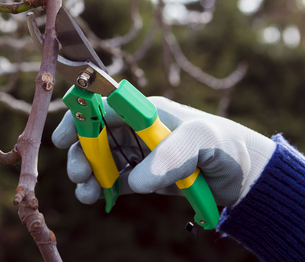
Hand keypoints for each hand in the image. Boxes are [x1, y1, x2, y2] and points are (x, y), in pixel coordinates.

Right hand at [53, 97, 275, 206]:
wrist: (241, 173)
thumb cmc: (222, 144)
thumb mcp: (200, 140)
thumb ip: (169, 156)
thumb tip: (136, 181)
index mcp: (144, 110)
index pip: (103, 107)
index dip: (79, 118)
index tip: (63, 138)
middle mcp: (135, 129)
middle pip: (94, 135)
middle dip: (80, 153)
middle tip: (79, 174)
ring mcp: (137, 152)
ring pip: (100, 159)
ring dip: (87, 174)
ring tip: (86, 192)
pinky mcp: (142, 175)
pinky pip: (113, 180)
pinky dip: (101, 189)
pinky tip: (97, 198)